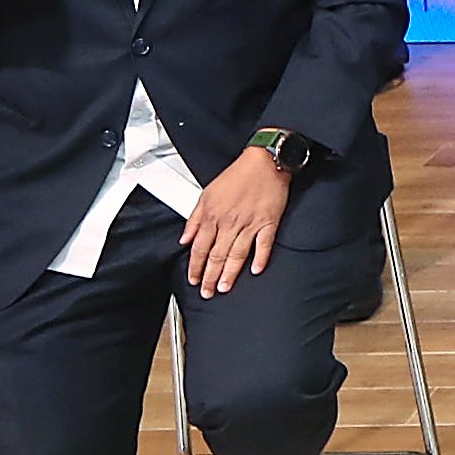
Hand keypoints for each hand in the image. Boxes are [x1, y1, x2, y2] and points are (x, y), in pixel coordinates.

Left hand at [182, 147, 291, 295]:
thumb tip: (185, 238)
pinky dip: (260, 258)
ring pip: (237, 254)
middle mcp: (230, 222)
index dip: (195, 266)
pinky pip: (264, 244)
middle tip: (207, 292)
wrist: (265, 162)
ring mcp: (251, 224)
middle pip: (217, 255)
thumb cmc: (237, 176)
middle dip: (210, 276)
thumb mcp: (207, 194)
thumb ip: (194, 218)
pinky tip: (256, 270)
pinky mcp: (269, 222)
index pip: (199, 247)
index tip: (193, 278)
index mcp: (213, 215)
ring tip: (224, 287)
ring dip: (229, 273)